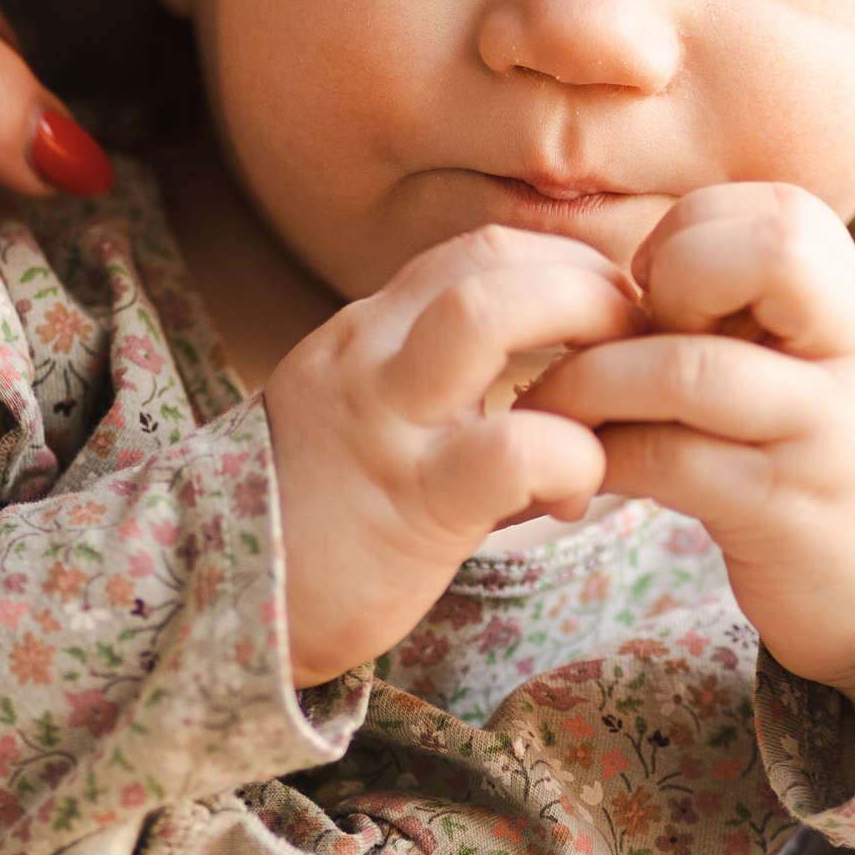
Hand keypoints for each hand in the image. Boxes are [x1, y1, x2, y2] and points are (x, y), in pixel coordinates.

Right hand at [264, 227, 637, 679]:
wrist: (213, 606)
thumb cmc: (320, 523)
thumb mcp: (376, 426)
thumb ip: (454, 395)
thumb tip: (574, 395)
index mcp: (367, 333)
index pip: (478, 249)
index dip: (566, 265)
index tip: (615, 318)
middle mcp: (368, 357)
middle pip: (489, 259)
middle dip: (588, 283)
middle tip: (641, 348)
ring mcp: (382, 423)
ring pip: (485, 315)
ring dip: (581, 335)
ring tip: (619, 395)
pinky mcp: (406, 504)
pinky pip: (509, 447)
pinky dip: (571, 455)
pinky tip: (574, 492)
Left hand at [529, 182, 854, 741]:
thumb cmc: (818, 457)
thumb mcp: (813, 366)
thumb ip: (749, 309)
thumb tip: (613, 275)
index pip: (781, 210)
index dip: (694, 229)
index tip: (652, 286)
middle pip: (769, 255)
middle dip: (669, 279)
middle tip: (626, 335)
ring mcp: (828, 437)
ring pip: (691, 369)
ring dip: (595, 378)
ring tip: (556, 401)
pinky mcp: (780, 513)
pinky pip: (670, 460)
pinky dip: (603, 454)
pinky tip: (579, 466)